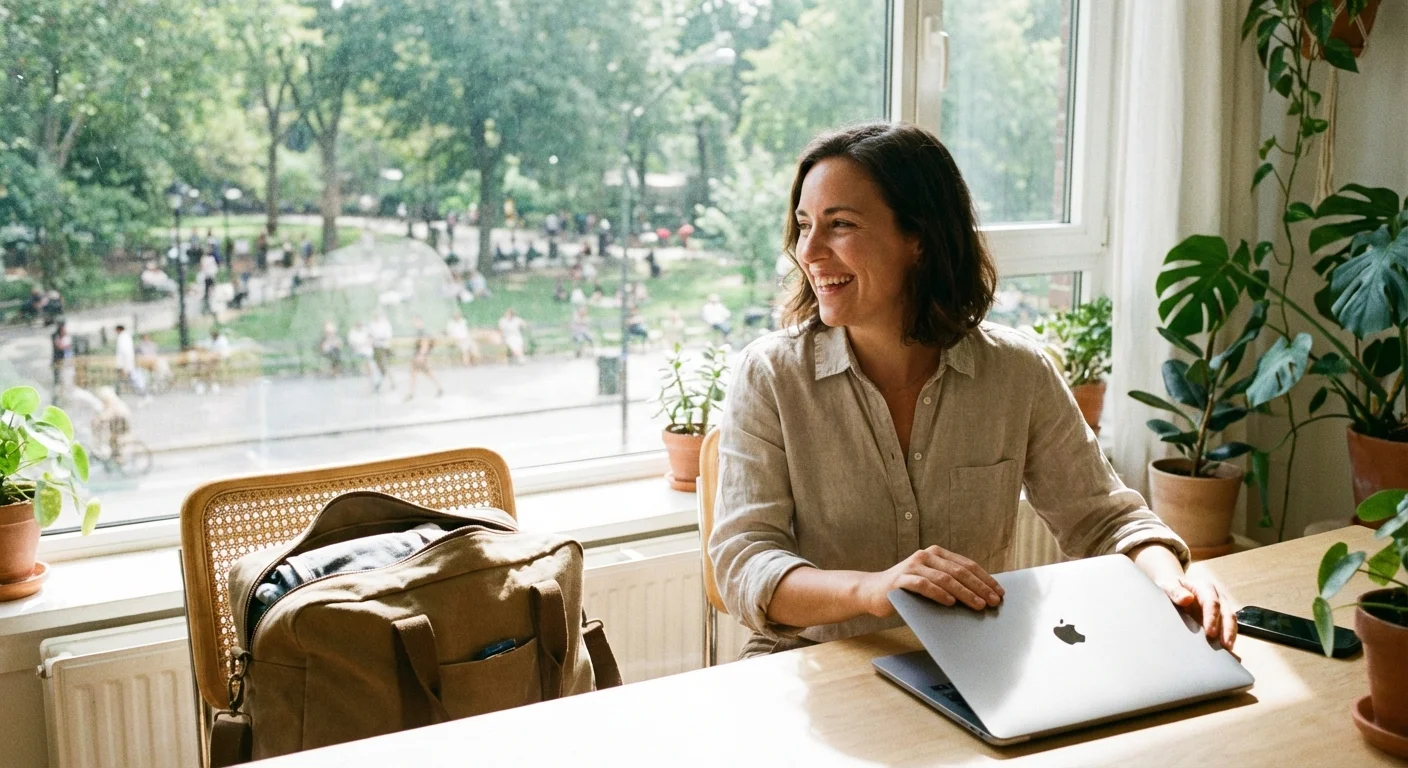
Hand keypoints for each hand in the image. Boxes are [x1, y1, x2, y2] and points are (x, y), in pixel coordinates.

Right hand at [857, 545, 1004, 617]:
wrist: (872, 591)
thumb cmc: (907, 590)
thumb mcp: (931, 582)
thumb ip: (949, 583)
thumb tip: (981, 596)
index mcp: (936, 554)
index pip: (966, 565)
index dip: (985, 578)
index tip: (999, 592)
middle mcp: (925, 556)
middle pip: (959, 571)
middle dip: (979, 587)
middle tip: (993, 601)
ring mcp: (912, 566)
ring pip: (944, 578)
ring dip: (964, 592)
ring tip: (978, 605)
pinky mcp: (901, 579)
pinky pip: (924, 585)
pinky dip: (939, 594)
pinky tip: (950, 603)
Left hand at [1158, 574, 1236, 650]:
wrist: (1173, 588)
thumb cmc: (1170, 586)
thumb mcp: (1168, 585)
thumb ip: (1175, 591)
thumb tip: (1186, 599)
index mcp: (1204, 587)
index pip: (1212, 603)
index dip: (1212, 618)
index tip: (1210, 632)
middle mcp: (1216, 597)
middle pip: (1226, 613)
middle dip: (1227, 629)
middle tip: (1226, 645)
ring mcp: (1220, 608)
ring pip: (1230, 621)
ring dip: (1230, 635)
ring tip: (1228, 650)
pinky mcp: (1219, 618)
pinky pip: (1227, 627)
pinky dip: (1228, 638)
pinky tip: (1226, 650)